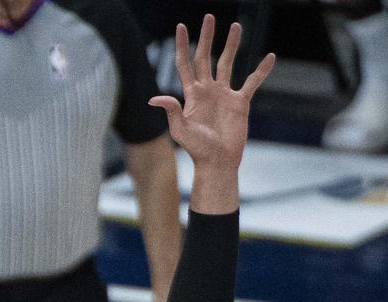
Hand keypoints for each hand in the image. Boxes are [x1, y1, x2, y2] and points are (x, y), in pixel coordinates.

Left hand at [148, 15, 274, 170]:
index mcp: (191, 94)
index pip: (185, 64)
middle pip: (206, 57)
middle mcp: (207, 90)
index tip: (181, 26)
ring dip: (232, 45)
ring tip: (237, 26)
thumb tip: (154, 98)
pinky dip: (261, 70)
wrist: (217, 161)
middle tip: (210, 17)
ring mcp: (224, 94)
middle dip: (207, 37)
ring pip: (228, 63)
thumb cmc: (196, 149)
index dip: (182, 45)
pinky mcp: (240, 102)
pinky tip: (269, 57)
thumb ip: (171, 111)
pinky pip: (252, 82)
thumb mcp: (180, 130)